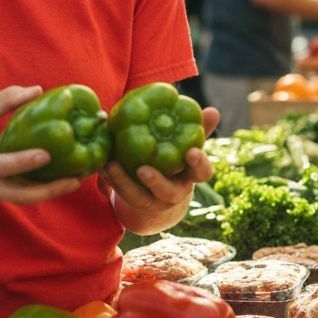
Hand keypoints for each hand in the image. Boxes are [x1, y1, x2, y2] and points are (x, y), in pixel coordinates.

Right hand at [0, 85, 83, 204]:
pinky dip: (44, 191)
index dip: (22, 162)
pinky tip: (65, 180)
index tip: (46, 155)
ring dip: (52, 193)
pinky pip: (23, 197)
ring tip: (78, 180)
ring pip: (24, 200)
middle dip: (48, 191)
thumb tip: (38, 91)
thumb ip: (5, 100)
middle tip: (75, 180)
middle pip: (17, 195)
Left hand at [102, 106, 219, 234]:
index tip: (192, 152)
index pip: (202, 173)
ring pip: (140, 197)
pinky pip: (123, 195)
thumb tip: (214, 111)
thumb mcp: (187, 146)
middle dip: (156, 182)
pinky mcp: (136, 206)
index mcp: (190, 177)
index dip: (198, 164)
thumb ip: (198, 129)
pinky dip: (112, 181)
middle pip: (170, 192)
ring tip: (112, 165)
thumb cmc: (175, 162)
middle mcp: (175, 193)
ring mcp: (155, 203)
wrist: (157, 199)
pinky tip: (103, 166)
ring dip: (125, 182)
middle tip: (143, 169)